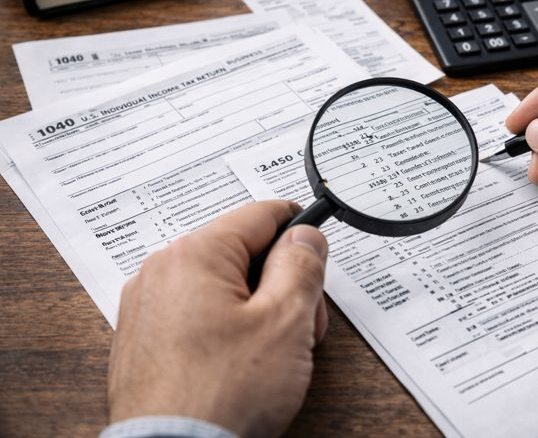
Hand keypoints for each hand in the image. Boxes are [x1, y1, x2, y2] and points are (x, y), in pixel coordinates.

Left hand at [107, 200, 328, 436]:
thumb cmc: (221, 396)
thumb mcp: (285, 321)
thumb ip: (301, 265)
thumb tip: (304, 235)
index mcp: (194, 255)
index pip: (261, 215)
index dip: (300, 230)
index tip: (318, 251)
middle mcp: (162, 272)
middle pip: (243, 255)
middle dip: (282, 284)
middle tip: (300, 326)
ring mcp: (149, 307)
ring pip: (223, 287)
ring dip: (259, 310)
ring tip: (274, 355)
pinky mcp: (146, 340)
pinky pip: (198, 314)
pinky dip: (228, 329)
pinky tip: (242, 364)